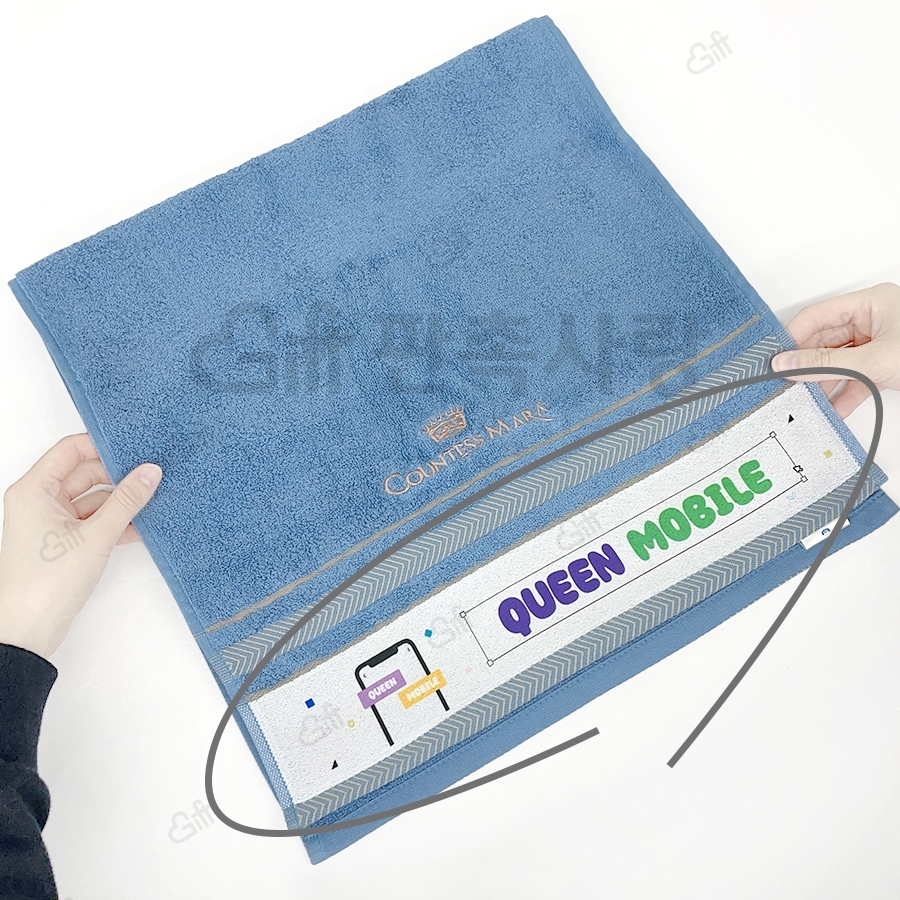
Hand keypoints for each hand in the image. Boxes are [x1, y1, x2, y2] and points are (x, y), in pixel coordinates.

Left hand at [0, 433, 161, 659]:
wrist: (29, 631)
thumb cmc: (46, 582)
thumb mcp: (96, 536)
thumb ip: (127, 500)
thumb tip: (150, 472)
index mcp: (35, 490)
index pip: (71, 450)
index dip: (103, 446)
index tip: (136, 449)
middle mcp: (39, 501)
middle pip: (85, 474)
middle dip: (119, 476)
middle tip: (153, 476)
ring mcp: (51, 522)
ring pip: (93, 499)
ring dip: (121, 503)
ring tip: (154, 501)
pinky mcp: (63, 542)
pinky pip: (93, 521)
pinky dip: (115, 523)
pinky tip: (142, 527)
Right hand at [771, 281, 899, 417]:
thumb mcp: (874, 361)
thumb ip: (825, 365)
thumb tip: (786, 365)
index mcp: (870, 303)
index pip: (816, 317)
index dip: (792, 339)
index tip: (773, 362)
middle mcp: (873, 319)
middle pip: (825, 340)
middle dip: (806, 365)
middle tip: (783, 386)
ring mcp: (881, 342)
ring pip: (839, 361)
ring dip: (823, 383)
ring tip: (805, 401)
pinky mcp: (887, 364)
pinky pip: (856, 376)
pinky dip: (845, 393)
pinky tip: (833, 409)